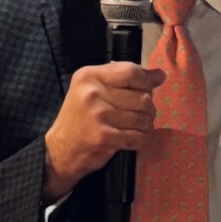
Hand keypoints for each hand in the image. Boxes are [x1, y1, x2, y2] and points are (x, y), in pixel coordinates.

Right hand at [43, 63, 164, 199]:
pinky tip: (132, 138)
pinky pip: (138, 136)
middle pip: (142, 96)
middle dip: (148, 108)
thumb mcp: (95, 90)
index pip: (131, 71)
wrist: (60, 150)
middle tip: (139, 114)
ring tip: (136, 126)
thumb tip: (160, 75)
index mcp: (90, 76)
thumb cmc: (80, 117)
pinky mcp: (105, 137)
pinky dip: (140, 139)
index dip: (146, 82)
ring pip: (143, 117)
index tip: (148, 89)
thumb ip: (126, 79)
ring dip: (146, 124)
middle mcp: (93, 92)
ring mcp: (98, 115)